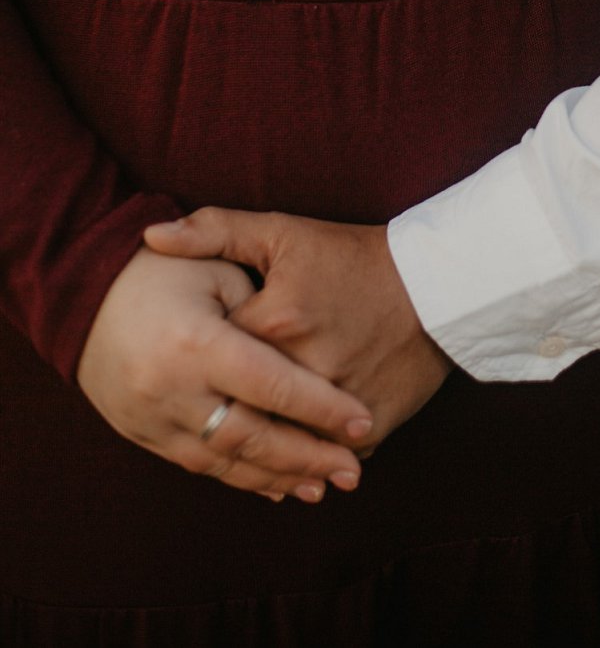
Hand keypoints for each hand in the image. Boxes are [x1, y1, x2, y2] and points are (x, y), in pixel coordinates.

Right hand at [78, 247, 372, 501]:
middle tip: (354, 472)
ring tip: (324, 485)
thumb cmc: (164, 271)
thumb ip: (261, 305)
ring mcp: (153, 419)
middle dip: (308, 457)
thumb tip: (306, 356)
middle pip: (253, 436)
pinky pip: (199, 465)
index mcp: (196, 342)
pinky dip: (241, 477)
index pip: (272, 385)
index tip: (363, 423)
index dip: (322, 408)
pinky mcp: (143, 434)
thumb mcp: (216, 267)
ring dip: (278, 476)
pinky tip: (276, 485)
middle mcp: (172, 389)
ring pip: (226, 461)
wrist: (84, 295)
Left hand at [144, 210, 452, 450]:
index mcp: (273, 321)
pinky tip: (293, 464)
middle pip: (242, 411)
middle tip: (201, 418)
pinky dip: (312, 459)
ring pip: (284, 445)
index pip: (210, 357)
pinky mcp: (373, 425)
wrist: (437, 281)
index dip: (196, 362)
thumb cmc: (352, 255)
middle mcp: (305, 369)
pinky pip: (328, 456)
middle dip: (222, 418)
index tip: (188, 365)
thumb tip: (151, 237)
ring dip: (263, 454)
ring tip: (244, 452)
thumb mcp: (283, 232)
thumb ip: (215, 232)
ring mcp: (340, 403)